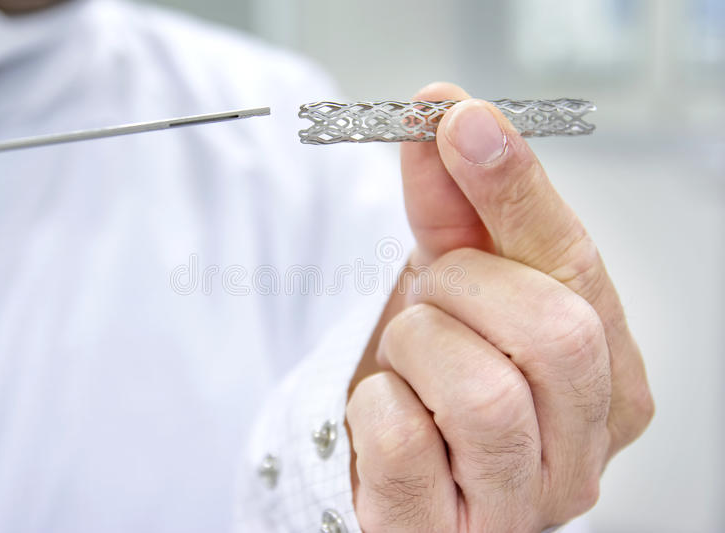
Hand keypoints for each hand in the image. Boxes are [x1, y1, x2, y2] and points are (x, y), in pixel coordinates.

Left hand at [346, 83, 653, 531]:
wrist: (392, 465)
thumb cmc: (441, 375)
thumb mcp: (457, 286)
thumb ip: (459, 206)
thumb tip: (448, 114)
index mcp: (609, 385)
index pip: (579, 273)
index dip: (516, 190)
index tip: (460, 121)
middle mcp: (583, 458)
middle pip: (554, 333)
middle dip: (462, 287)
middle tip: (433, 294)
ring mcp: (517, 509)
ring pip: (482, 393)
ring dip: (417, 348)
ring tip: (410, 359)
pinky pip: (403, 442)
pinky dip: (376, 405)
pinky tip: (388, 410)